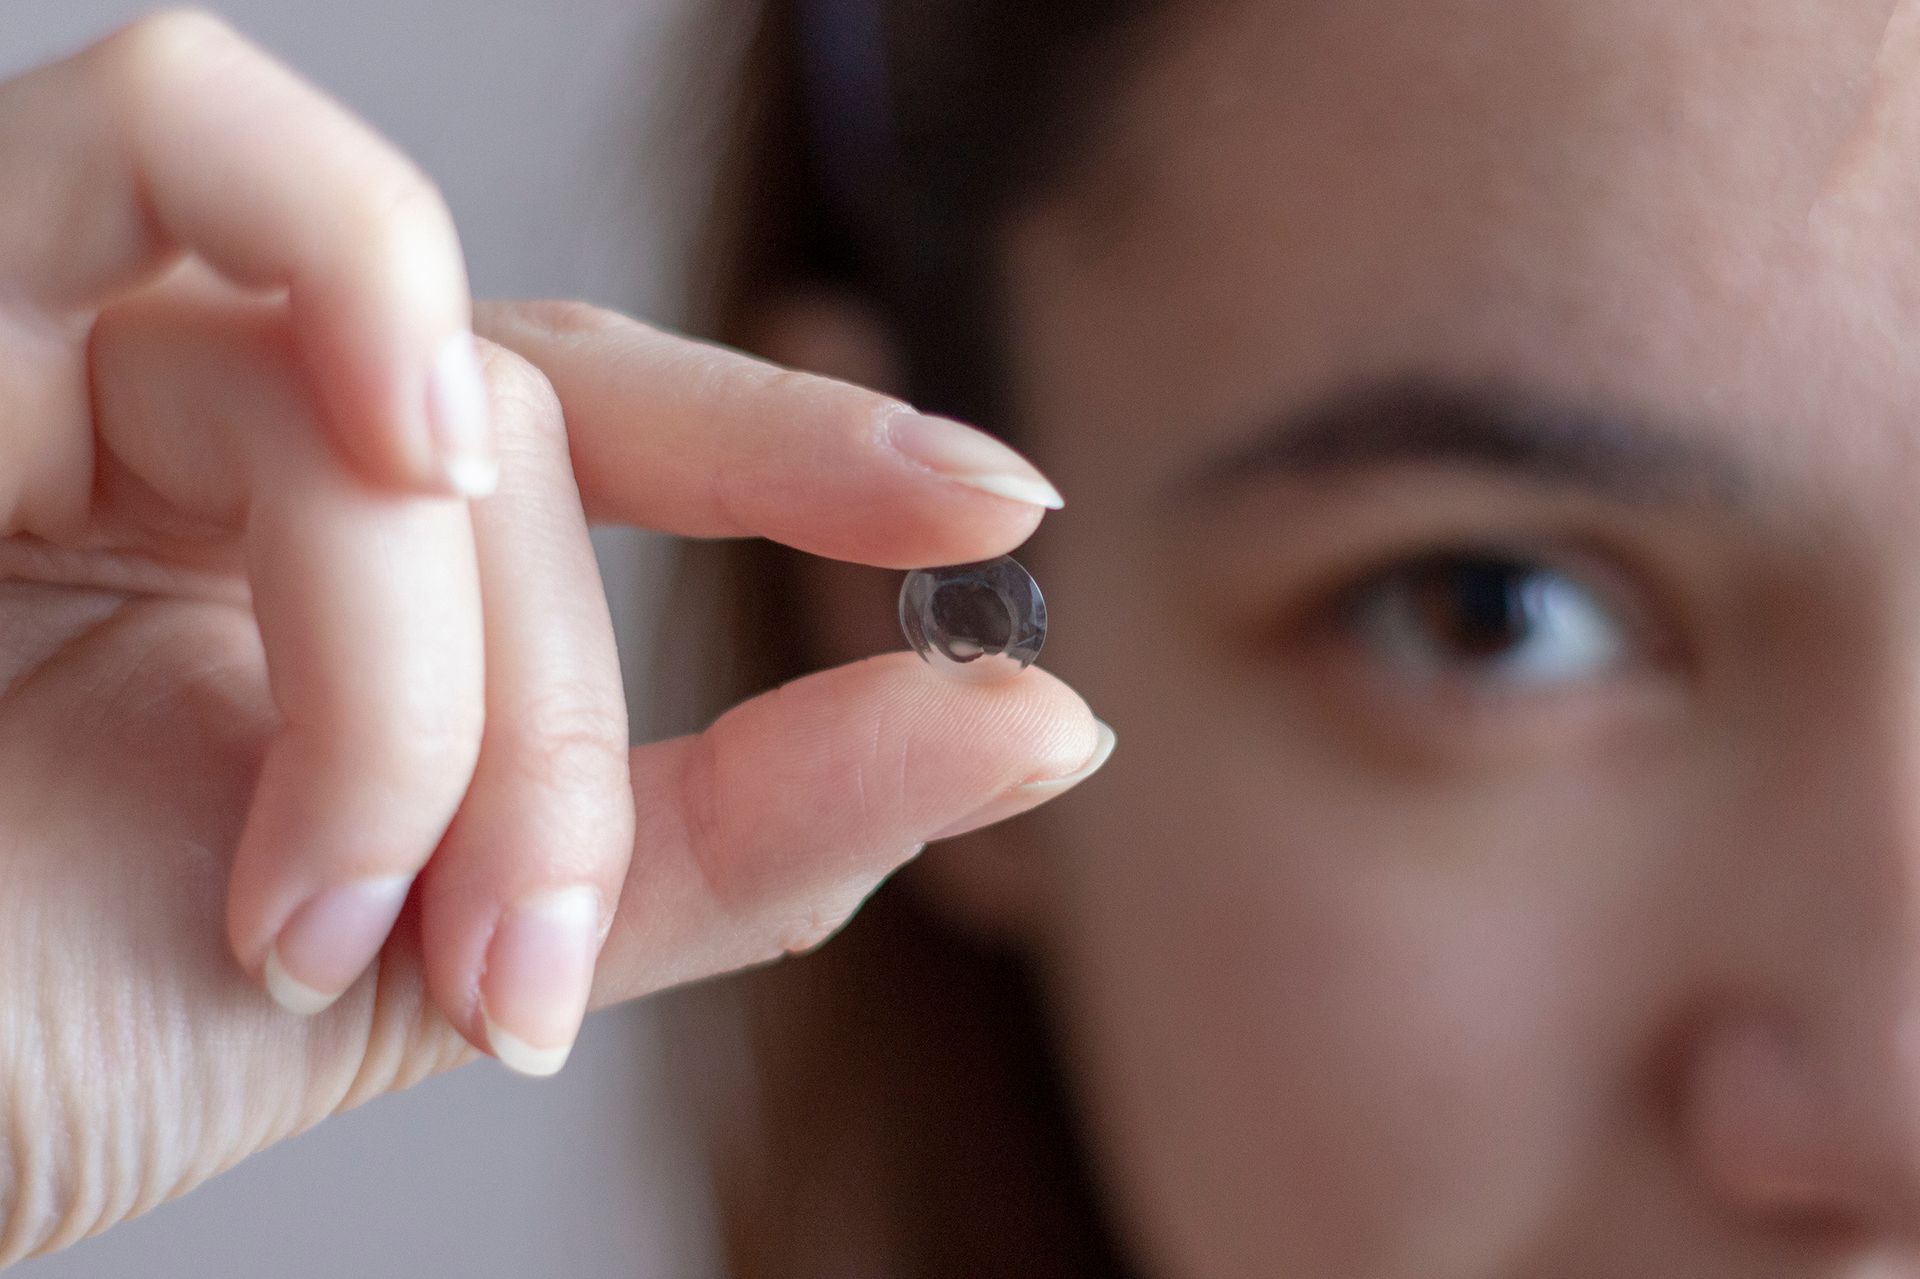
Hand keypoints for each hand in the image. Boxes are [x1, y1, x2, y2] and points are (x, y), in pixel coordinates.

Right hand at [0, 13, 1102, 1264]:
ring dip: (428, 664)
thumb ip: (743, 837)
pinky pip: (178, 131)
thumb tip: (1042, 725)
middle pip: (527, 450)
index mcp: (319, 561)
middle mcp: (210, 424)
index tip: (1000, 507)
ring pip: (401, 389)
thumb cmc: (48, 1036)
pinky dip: (342, 280)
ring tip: (338, 909)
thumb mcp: (459, 949)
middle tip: (513, 969)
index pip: (600, 438)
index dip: (808, 453)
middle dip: (558, 731)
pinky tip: (394, 460)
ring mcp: (72, 334)